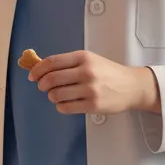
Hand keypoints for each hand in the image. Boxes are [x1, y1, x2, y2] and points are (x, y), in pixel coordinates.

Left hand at [28, 51, 159, 114]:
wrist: (132, 86)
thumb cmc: (108, 72)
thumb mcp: (89, 60)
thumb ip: (67, 63)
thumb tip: (40, 67)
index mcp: (83, 57)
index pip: (52, 62)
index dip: (37, 70)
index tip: (32, 76)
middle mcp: (86, 72)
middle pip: (51, 79)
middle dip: (41, 84)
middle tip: (42, 87)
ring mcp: (90, 89)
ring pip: (56, 95)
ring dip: (51, 96)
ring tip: (56, 95)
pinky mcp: (93, 105)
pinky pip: (66, 107)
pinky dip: (60, 106)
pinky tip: (65, 103)